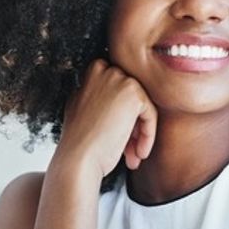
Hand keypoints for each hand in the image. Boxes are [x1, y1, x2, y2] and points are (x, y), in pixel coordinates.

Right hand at [58, 58, 157, 176]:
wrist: (78, 158)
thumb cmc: (79, 142)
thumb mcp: (82, 108)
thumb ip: (97, 96)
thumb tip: (117, 100)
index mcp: (91, 72)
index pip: (119, 90)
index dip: (120, 115)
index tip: (118, 136)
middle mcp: (105, 70)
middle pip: (131, 98)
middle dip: (132, 125)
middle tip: (128, 150)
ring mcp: (119, 79)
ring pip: (142, 107)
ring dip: (140, 133)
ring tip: (133, 155)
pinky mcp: (134, 94)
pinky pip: (150, 115)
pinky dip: (148, 136)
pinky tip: (138, 153)